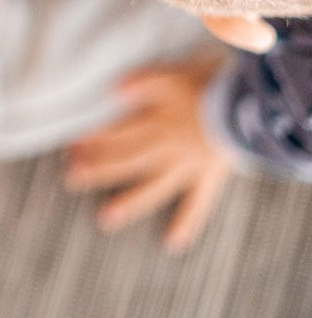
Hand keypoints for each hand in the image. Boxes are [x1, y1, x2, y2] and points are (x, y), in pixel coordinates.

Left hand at [65, 58, 232, 252]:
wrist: (247, 108)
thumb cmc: (208, 88)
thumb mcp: (171, 75)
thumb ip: (142, 81)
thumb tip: (113, 88)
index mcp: (156, 123)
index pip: (117, 133)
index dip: (93, 139)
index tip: (70, 147)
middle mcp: (166, 149)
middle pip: (128, 160)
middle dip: (98, 170)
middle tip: (71, 180)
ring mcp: (187, 166)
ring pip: (154, 187)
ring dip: (130, 203)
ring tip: (106, 219)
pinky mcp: (209, 177)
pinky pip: (197, 204)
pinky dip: (186, 223)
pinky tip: (173, 242)